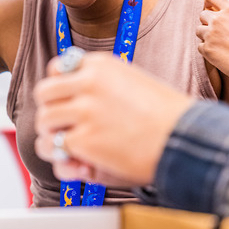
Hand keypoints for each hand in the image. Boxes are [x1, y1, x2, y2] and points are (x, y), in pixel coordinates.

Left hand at [34, 52, 193, 185]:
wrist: (185, 138)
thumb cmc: (165, 117)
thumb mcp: (132, 84)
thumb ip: (99, 88)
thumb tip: (71, 107)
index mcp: (100, 64)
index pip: (56, 68)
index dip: (58, 89)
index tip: (66, 103)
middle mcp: (88, 82)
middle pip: (43, 93)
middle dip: (51, 112)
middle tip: (64, 128)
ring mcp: (84, 110)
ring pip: (44, 121)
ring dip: (53, 137)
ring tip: (71, 148)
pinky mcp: (83, 139)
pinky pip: (54, 148)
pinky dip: (62, 159)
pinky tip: (80, 164)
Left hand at [197, 0, 228, 79]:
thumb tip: (218, 7)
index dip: (208, 2)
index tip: (209, 8)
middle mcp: (219, 20)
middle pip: (202, 14)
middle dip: (207, 22)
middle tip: (218, 31)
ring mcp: (211, 34)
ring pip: (199, 30)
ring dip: (205, 36)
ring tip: (219, 43)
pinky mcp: (206, 48)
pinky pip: (200, 45)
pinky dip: (206, 49)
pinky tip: (218, 53)